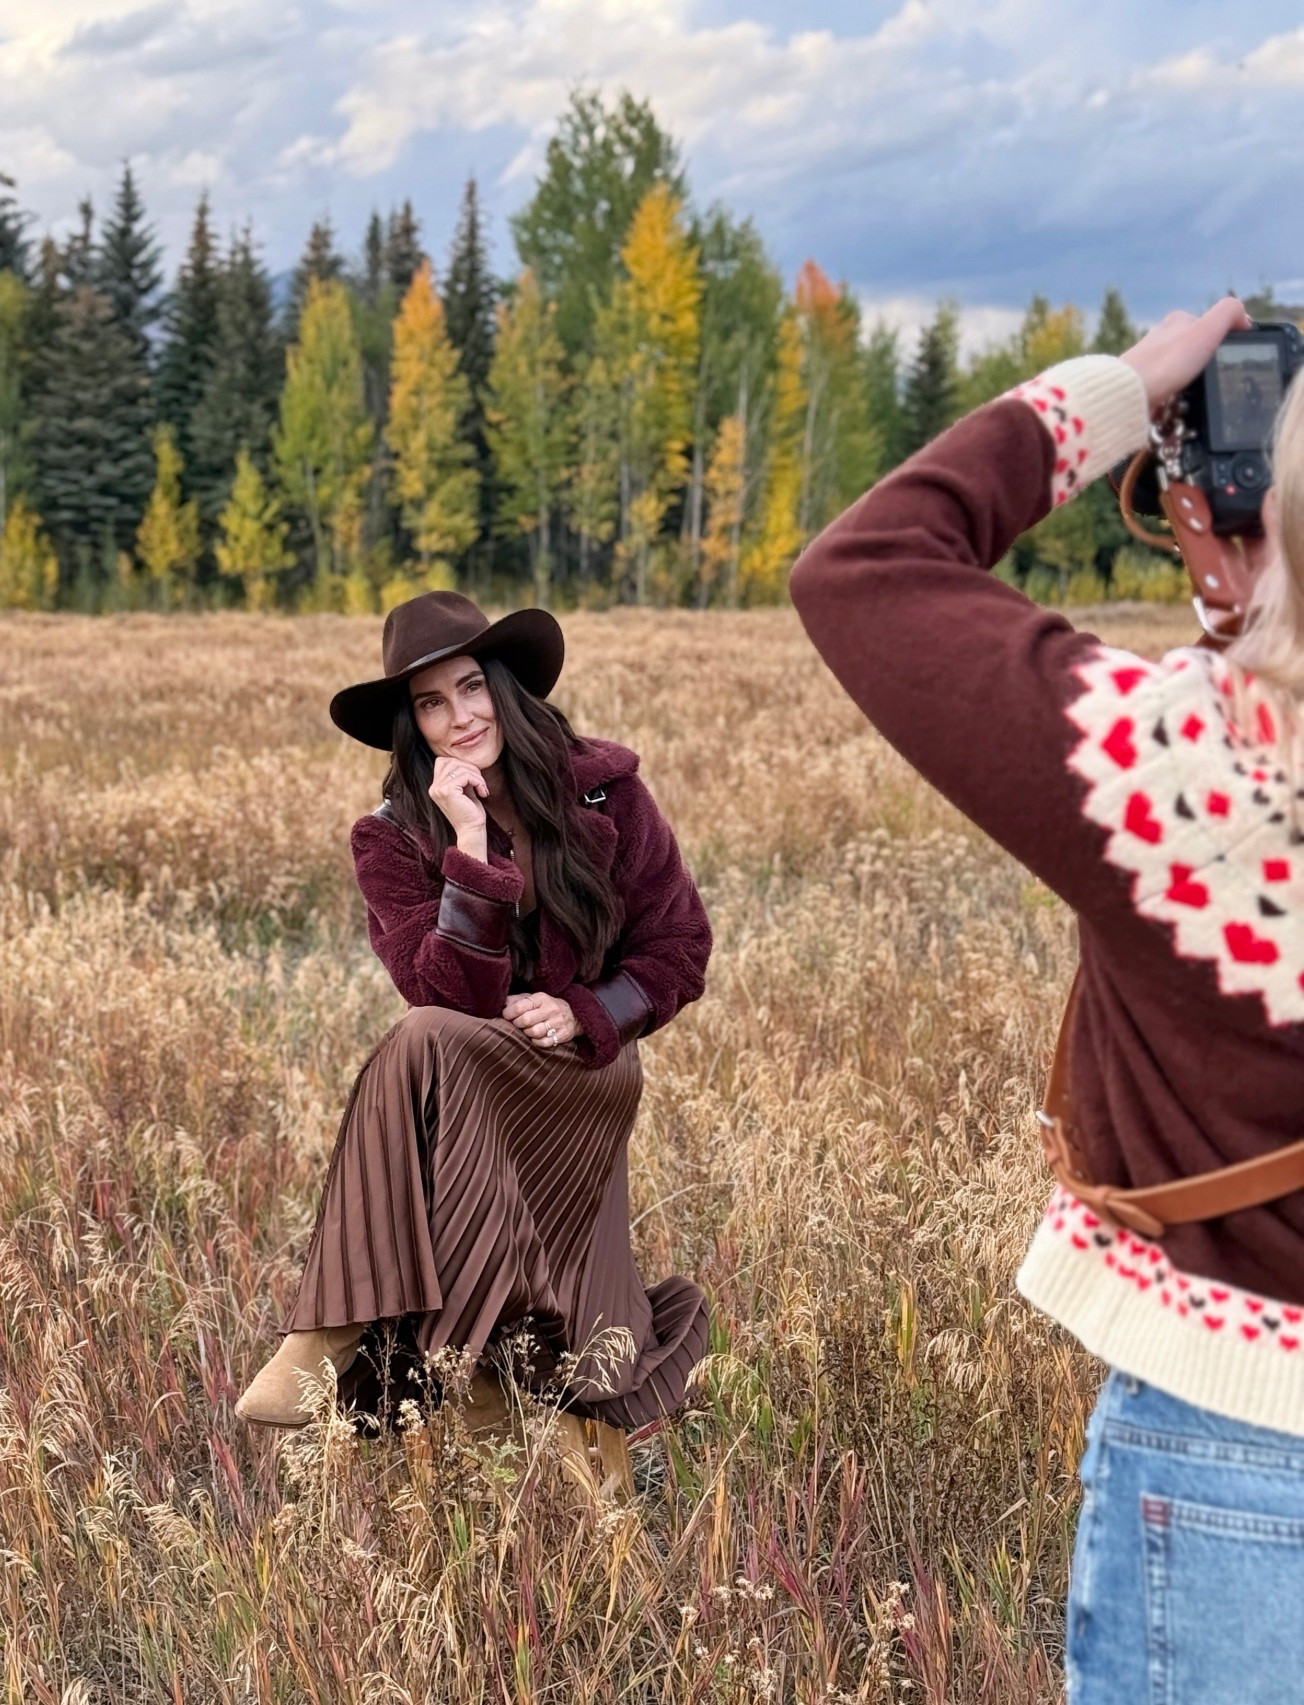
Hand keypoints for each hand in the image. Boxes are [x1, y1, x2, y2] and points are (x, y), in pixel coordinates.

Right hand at [429, 755, 487, 837]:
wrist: (471, 830)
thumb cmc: (470, 813)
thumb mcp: (464, 790)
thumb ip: (461, 776)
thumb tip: (466, 762)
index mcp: (435, 787)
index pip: (443, 761)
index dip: (461, 764)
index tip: (473, 778)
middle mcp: (434, 787)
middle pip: (452, 761)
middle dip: (471, 768)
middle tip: (480, 783)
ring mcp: (438, 789)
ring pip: (460, 767)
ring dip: (476, 776)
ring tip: (482, 788)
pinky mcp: (447, 791)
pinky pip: (465, 775)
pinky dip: (478, 781)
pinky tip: (482, 792)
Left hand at [502, 992, 582, 1048]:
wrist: (572, 1015)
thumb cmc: (545, 1007)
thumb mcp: (533, 999)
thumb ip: (517, 1000)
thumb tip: (502, 1004)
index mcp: (542, 998)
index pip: (520, 1007)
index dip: (509, 1013)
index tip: (506, 1016)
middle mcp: (551, 1009)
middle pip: (526, 1020)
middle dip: (517, 1024)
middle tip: (516, 1024)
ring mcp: (558, 1023)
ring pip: (534, 1032)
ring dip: (527, 1033)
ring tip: (527, 1030)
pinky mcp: (563, 1035)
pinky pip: (544, 1042)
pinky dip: (536, 1042)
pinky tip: (535, 1037)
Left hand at [1120, 296, 1251, 415]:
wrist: (1128, 393)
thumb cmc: (1168, 363)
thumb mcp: (1207, 330)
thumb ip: (1228, 314)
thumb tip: (1244, 318)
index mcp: (1177, 322)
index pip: (1209, 324)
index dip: (1224, 339)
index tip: (1232, 358)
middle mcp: (1160, 338)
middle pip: (1193, 348)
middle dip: (1205, 362)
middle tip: (1214, 379)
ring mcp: (1149, 362)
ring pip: (1178, 369)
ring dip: (1190, 381)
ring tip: (1196, 394)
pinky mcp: (1140, 385)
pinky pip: (1164, 389)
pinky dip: (1173, 397)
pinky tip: (1176, 404)